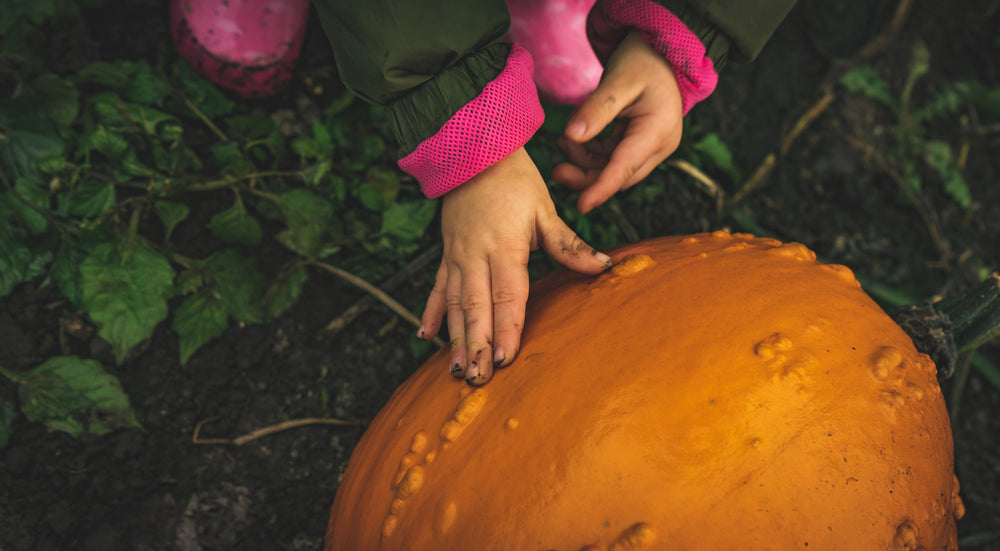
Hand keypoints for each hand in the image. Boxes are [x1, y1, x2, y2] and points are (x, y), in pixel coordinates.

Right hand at [418, 147, 611, 384]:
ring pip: (455, 304)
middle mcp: (476, 256)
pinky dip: (431, 313)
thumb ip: (569, 244)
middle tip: (477, 379)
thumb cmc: (515, 179)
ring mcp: (457, 257)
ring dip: (455, 339)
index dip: (506, 328)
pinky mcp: (447, 254)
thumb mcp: (544, 209)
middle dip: (477, 345)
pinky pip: (437, 288)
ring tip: (456, 370)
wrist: (472, 150)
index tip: (504, 358)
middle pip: (477, 308)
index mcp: (504, 246)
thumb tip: (604, 266)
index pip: (507, 295)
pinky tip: (426, 336)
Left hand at [553, 30, 683, 213]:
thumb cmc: (643, 60)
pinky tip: (574, 139)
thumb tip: (572, 136)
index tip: (581, 206)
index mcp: (657, 131)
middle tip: (556, 170)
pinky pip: (612, 159)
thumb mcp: (618, 80)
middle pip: (619, 175)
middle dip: (587, 177)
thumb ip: (595, 109)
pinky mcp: (639, 144)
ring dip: (586, 163)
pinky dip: (591, 154)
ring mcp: (650, 146)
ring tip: (564, 141)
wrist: (662, 51)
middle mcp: (658, 145)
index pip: (625, 168)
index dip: (601, 188)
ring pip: (613, 169)